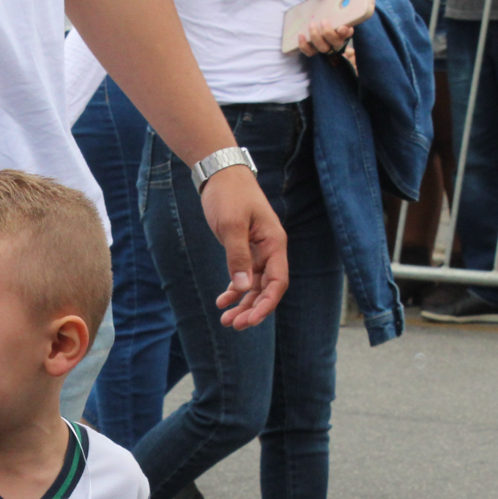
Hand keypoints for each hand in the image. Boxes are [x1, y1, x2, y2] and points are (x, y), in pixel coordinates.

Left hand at [199, 164, 288, 328]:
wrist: (220, 173)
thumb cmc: (229, 195)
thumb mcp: (231, 225)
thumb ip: (238, 256)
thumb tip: (245, 288)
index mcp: (274, 244)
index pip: (277, 282)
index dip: (266, 304)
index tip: (250, 320)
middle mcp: (270, 250)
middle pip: (266, 289)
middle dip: (252, 309)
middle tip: (233, 325)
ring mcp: (258, 250)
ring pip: (254, 286)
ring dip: (242, 304)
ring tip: (226, 321)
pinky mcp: (244, 249)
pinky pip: (244, 276)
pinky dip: (235, 290)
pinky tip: (221, 301)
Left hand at [296, 0, 355, 58]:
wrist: (316, 7)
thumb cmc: (328, 0)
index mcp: (345, 25)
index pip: (349, 33)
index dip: (346, 33)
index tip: (343, 27)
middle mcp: (336, 37)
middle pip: (336, 42)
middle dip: (329, 34)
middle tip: (323, 21)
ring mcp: (325, 43)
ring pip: (323, 48)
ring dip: (317, 38)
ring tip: (311, 25)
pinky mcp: (313, 47)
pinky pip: (310, 52)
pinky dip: (304, 46)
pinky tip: (301, 35)